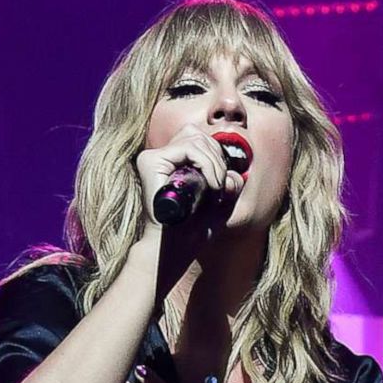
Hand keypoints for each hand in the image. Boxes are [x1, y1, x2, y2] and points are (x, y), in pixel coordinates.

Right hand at [133, 124, 244, 260]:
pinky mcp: (150, 162)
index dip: (217, 155)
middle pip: (197, 135)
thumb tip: (233, 173)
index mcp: (172, 163)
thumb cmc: (195, 228)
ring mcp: (152, 158)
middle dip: (218, 157)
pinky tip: (211, 184)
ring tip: (216, 187)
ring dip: (214, 163)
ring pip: (194, 138)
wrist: (177, 247)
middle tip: (220, 186)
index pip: (199, 139)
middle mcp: (160, 158)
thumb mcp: (221, 203)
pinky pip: (188, 148)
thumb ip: (230, 184)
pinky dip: (207, 163)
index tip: (222, 183)